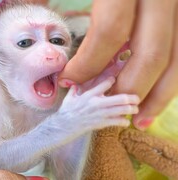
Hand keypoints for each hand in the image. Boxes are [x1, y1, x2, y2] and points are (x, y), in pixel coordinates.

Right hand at [57, 77, 138, 136]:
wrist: (63, 125)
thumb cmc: (66, 111)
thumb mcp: (69, 98)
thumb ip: (73, 90)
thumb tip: (74, 85)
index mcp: (89, 94)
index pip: (105, 84)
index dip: (113, 80)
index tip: (116, 80)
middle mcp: (96, 103)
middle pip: (120, 98)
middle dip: (131, 98)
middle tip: (137, 98)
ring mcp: (100, 114)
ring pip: (121, 110)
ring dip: (131, 110)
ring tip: (135, 109)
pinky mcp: (100, 123)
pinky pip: (116, 122)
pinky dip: (123, 122)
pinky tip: (126, 122)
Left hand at [59, 0, 177, 129]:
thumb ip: (69, 5)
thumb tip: (66, 57)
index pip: (112, 31)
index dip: (89, 63)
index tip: (68, 80)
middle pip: (152, 52)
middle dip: (126, 87)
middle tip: (104, 105)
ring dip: (160, 94)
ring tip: (139, 118)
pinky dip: (172, 75)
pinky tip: (156, 91)